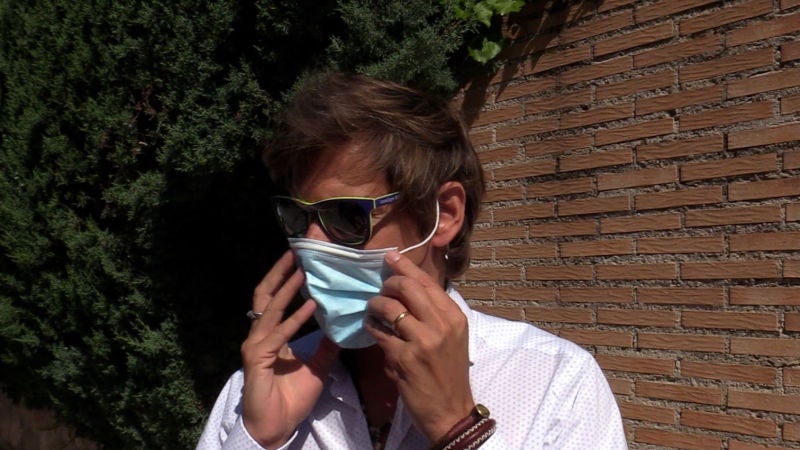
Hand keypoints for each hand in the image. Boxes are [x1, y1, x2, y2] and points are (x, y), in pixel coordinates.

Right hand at [240, 250, 339, 448]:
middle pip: (265, 295)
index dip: (285, 278)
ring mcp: (256, 345)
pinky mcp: (257, 359)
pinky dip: (295, 319)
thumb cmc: (291, 398)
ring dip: (288, 289)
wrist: (276, 426)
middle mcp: (259, 335)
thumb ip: (326, 346)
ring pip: (271, 309)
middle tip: (295, 252)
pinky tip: (311, 306)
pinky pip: (278, 334)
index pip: (275, 299)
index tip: (300, 259)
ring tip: (304, 272)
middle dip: (280, 272)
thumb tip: (341, 327)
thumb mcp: (316, 367)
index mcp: (270, 335)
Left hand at [364, 251, 473, 441]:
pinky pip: (379, 333)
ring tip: (372, 311)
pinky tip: (371, 329)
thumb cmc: (449, 372)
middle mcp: (441, 325)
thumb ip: (434, 313)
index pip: (427, 282)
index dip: (405, 266)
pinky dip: (371, 328)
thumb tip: (407, 288)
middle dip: (387, 283)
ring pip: (389, 307)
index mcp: (454, 316)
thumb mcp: (452, 338)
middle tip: (380, 289)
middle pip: (407, 287)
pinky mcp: (404, 358)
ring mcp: (422, 341)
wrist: (451, 410)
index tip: (390, 257)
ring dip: (375, 306)